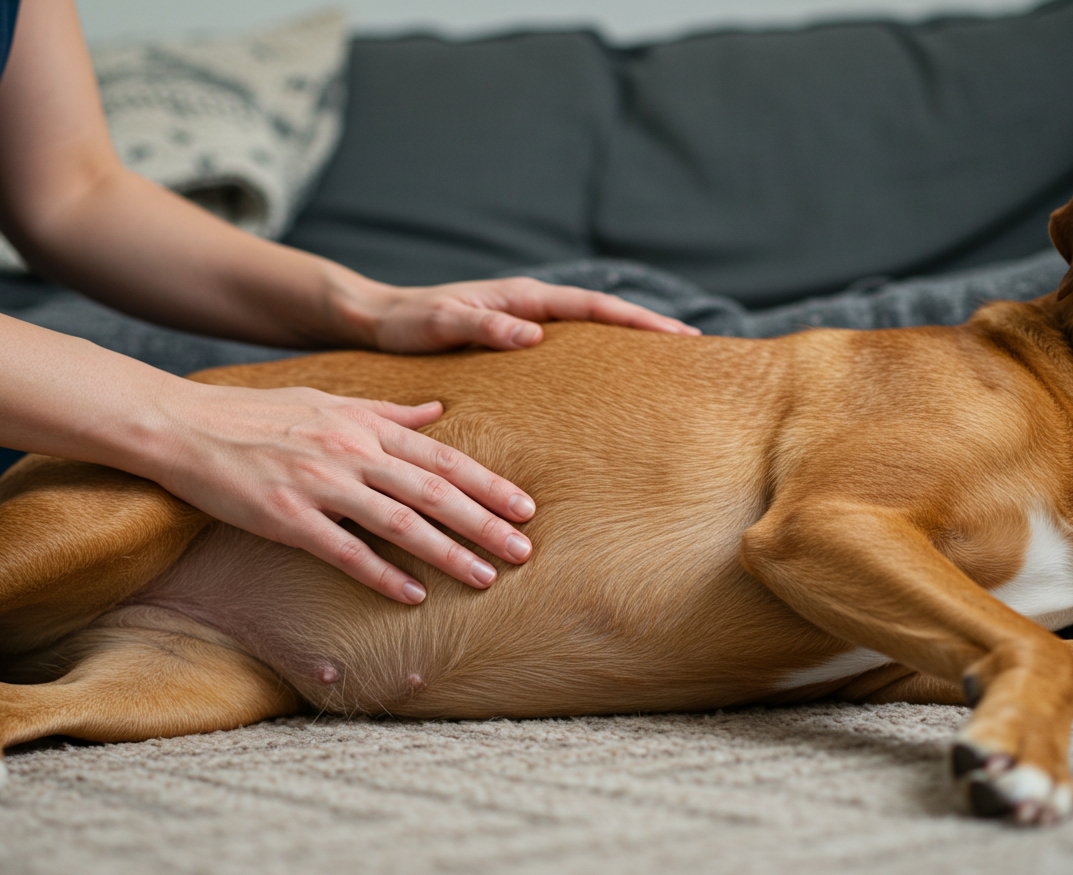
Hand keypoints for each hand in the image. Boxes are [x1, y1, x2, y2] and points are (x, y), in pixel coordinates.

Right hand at [148, 380, 535, 603]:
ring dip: (448, 552)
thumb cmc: (259, 413)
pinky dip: (381, 573)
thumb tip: (438, 410)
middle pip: (434, 490)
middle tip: (525, 550)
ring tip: (486, 578)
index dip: (488, 484)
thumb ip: (387, 410)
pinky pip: (344, 551)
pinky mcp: (287, 516)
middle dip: (485, 523)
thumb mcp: (329, 398)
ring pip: (400, 522)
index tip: (525, 507)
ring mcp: (320, 484)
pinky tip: (413, 595)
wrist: (187, 424)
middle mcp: (351, 451)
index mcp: (364, 424)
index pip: (442, 456)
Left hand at [362, 277, 699, 353]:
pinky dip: (596, 353)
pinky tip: (607, 379)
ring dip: (626, 340)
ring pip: (588, 328)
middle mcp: (529, 305)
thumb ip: (484, 326)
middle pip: (603, 313)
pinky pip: (567, 344)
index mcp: (522, 298)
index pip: (593, 306)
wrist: (379, 319)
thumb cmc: (408, 323)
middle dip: (647, 327)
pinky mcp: (514, 338)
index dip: (637, 320)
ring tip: (664, 364)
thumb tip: (534, 335)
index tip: (678, 335)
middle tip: (692, 349)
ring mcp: (524, 320)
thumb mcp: (442, 324)